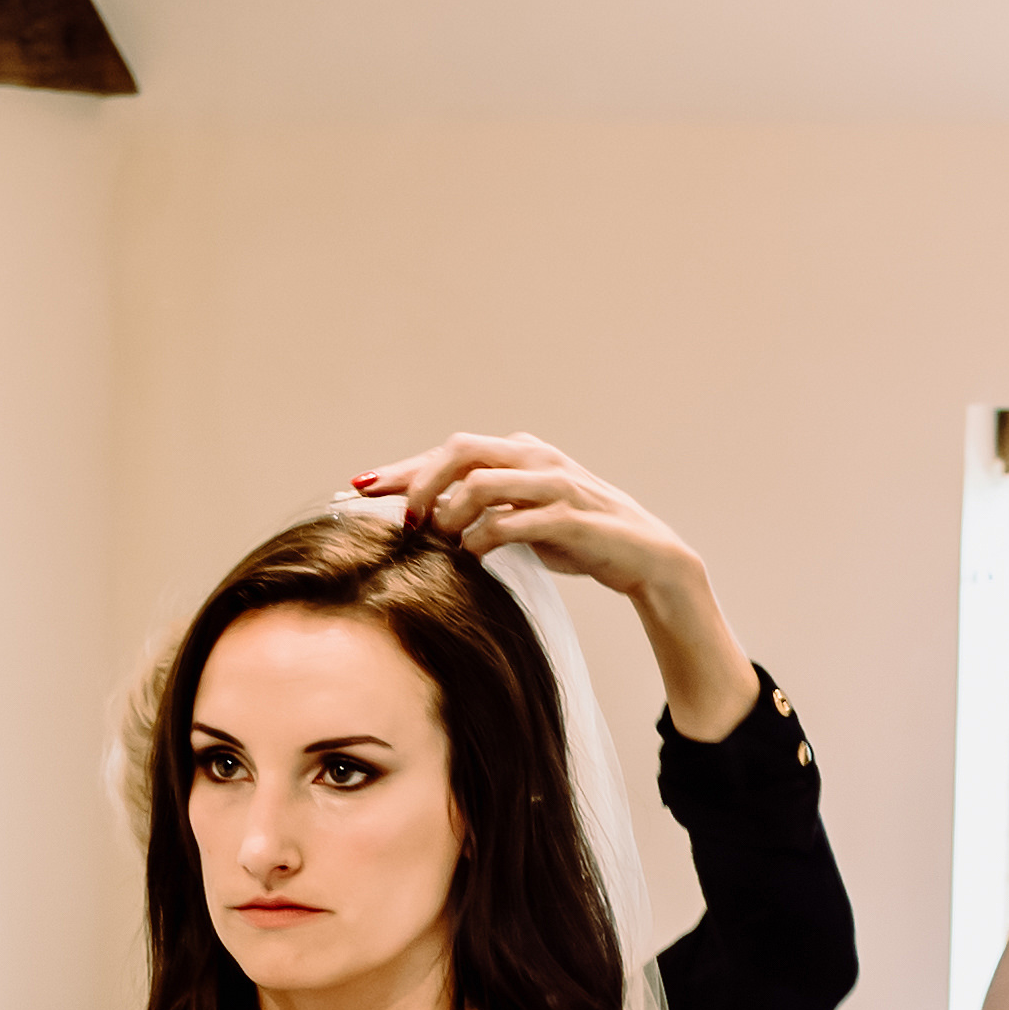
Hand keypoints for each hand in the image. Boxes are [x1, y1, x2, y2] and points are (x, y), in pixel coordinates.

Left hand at [352, 431, 751, 734]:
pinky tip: (470, 556)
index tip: (360, 486)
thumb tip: (424, 522)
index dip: (403, 469)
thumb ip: (482, 512)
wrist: (648, 558)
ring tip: (435, 542)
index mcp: (522, 452)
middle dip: (420, 483)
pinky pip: (516, 520)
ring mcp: (557, 484)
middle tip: (403, 523)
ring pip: (484, 480)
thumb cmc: (581, 539)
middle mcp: (537, 458)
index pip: (450, 451)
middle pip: (461, 451)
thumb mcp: (523, 521)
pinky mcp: (573, 517)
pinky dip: (485, 538)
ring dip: (450, 512)